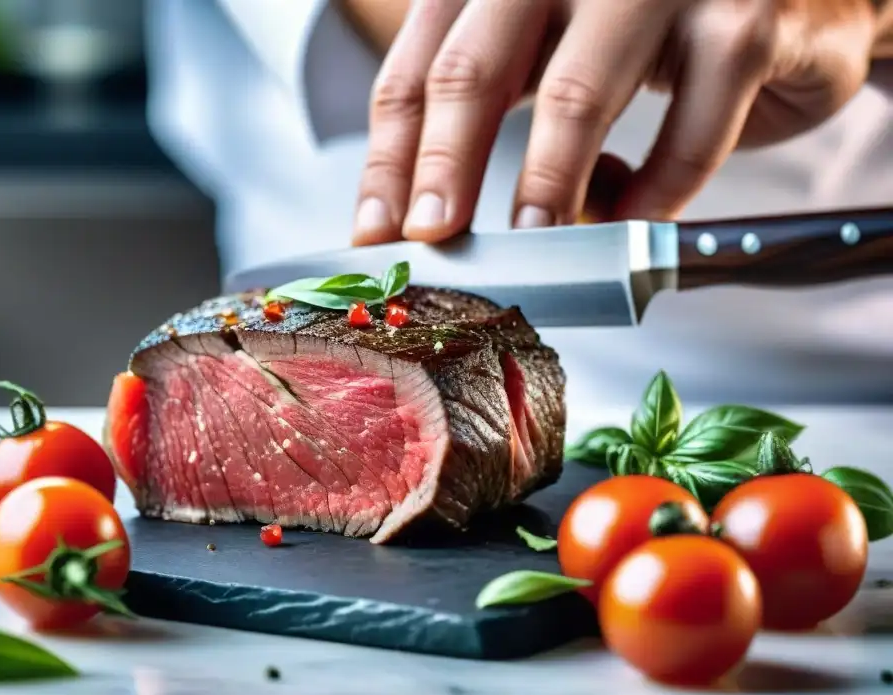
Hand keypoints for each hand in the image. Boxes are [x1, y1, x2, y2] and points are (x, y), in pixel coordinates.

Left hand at [350, 0, 878, 245]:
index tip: (377, 231)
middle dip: (442, 168)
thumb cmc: (655, 31)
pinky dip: (657, 195)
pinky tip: (636, 227)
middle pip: (473, 70)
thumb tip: (444, 218)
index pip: (421, 66)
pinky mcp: (744, 18)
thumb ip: (507, 115)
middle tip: (432, 240)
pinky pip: (686, 132)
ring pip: (575, 95)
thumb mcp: (559, 53)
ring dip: (544, 186)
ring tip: (532, 245)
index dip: (391, 155)